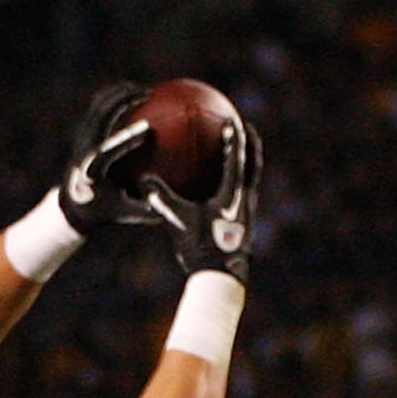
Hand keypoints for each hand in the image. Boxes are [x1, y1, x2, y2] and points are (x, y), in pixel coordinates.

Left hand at [57, 84, 158, 233]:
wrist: (73, 204)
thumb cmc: (103, 210)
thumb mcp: (124, 213)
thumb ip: (145, 211)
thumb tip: (172, 209)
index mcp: (92, 171)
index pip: (107, 151)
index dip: (125, 139)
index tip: (146, 129)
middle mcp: (84, 149)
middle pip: (100, 117)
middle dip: (122, 101)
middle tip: (147, 93)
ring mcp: (82, 137)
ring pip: (99, 106)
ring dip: (119, 94)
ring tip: (142, 89)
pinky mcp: (85, 131)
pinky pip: (100, 107)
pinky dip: (116, 97)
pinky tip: (135, 93)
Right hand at [142, 117, 259, 279]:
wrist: (220, 278)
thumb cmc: (199, 249)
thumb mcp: (177, 220)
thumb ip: (161, 197)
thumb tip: (143, 178)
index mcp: (233, 194)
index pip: (236, 158)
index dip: (233, 137)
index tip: (231, 119)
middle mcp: (246, 200)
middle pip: (253, 164)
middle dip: (250, 143)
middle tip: (245, 126)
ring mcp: (248, 213)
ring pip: (252, 180)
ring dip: (247, 162)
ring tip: (240, 151)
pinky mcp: (246, 225)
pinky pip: (242, 197)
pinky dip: (236, 185)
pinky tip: (224, 187)